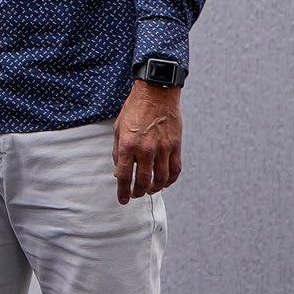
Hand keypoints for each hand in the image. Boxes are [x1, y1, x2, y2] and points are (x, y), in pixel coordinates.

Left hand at [114, 79, 182, 200]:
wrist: (156, 93)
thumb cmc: (134, 110)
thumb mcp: (118, 128)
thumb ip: (118, 151)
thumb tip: (119, 172)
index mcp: (128, 145)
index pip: (124, 176)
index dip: (123, 192)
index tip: (122, 200)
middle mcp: (146, 149)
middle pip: (143, 181)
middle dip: (138, 192)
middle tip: (135, 195)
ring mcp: (163, 149)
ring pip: (161, 179)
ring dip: (155, 188)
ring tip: (149, 190)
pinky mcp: (175, 146)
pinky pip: (175, 170)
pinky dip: (171, 180)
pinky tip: (165, 183)